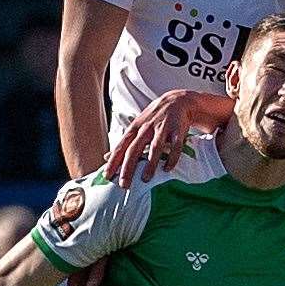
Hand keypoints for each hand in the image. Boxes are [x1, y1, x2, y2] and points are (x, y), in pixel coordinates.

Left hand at [106, 89, 231, 187]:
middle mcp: (147, 128)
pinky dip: (172, 158)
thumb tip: (106, 157)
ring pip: (154, 147)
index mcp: (135, 128)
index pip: (121, 146)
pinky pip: (175, 146)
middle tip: (124, 184)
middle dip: (128, 167)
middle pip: (134, 149)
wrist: (178, 100)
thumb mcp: (137, 126)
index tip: (107, 176)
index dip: (113, 161)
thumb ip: (124, 142)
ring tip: (145, 179)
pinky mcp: (178, 130)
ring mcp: (162, 128)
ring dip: (150, 164)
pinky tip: (167, 169)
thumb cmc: (154, 117)